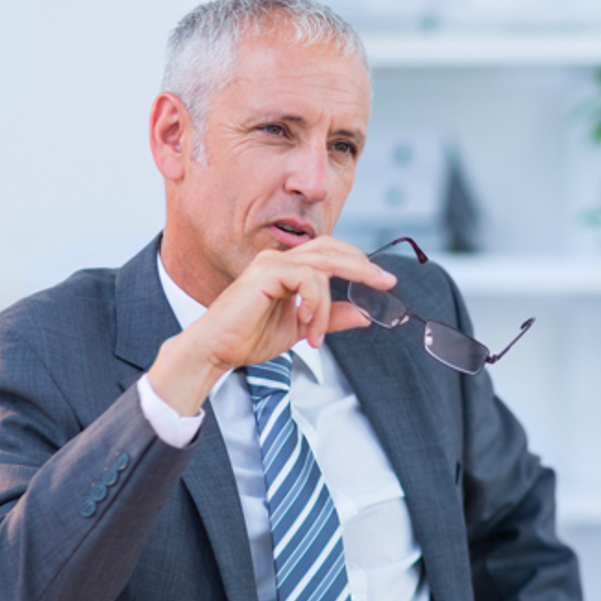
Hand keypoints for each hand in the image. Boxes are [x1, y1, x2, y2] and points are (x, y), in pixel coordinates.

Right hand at [148, 237, 396, 413]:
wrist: (215, 351)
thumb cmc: (248, 338)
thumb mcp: (302, 328)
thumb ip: (331, 317)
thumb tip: (364, 313)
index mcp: (288, 268)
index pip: (331, 254)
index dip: (359, 264)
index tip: (385, 281)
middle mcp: (280, 259)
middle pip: (332, 249)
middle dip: (362, 266)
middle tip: (385, 283)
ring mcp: (271, 263)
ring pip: (322, 266)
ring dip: (329, 303)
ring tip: (318, 332)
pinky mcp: (265, 273)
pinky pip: (307, 279)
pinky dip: (315, 303)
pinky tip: (306, 325)